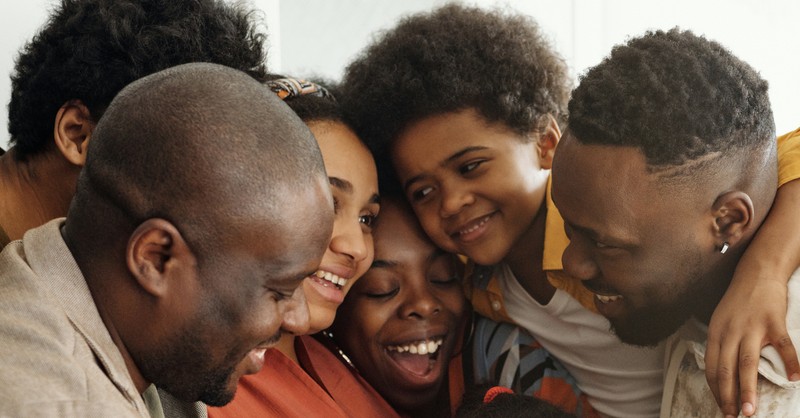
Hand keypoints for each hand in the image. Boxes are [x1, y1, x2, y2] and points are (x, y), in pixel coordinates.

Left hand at [706, 276, 798, 416]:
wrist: (757, 273)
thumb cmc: (738, 301)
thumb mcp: (720, 321)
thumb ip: (721, 345)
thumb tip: (721, 373)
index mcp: (715, 333)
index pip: (712, 367)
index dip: (716, 390)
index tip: (722, 408)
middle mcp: (730, 331)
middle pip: (726, 369)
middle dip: (728, 396)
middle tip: (733, 417)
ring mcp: (752, 326)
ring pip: (747, 363)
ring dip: (747, 389)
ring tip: (750, 410)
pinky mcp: (773, 320)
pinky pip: (783, 345)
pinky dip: (790, 362)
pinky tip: (794, 378)